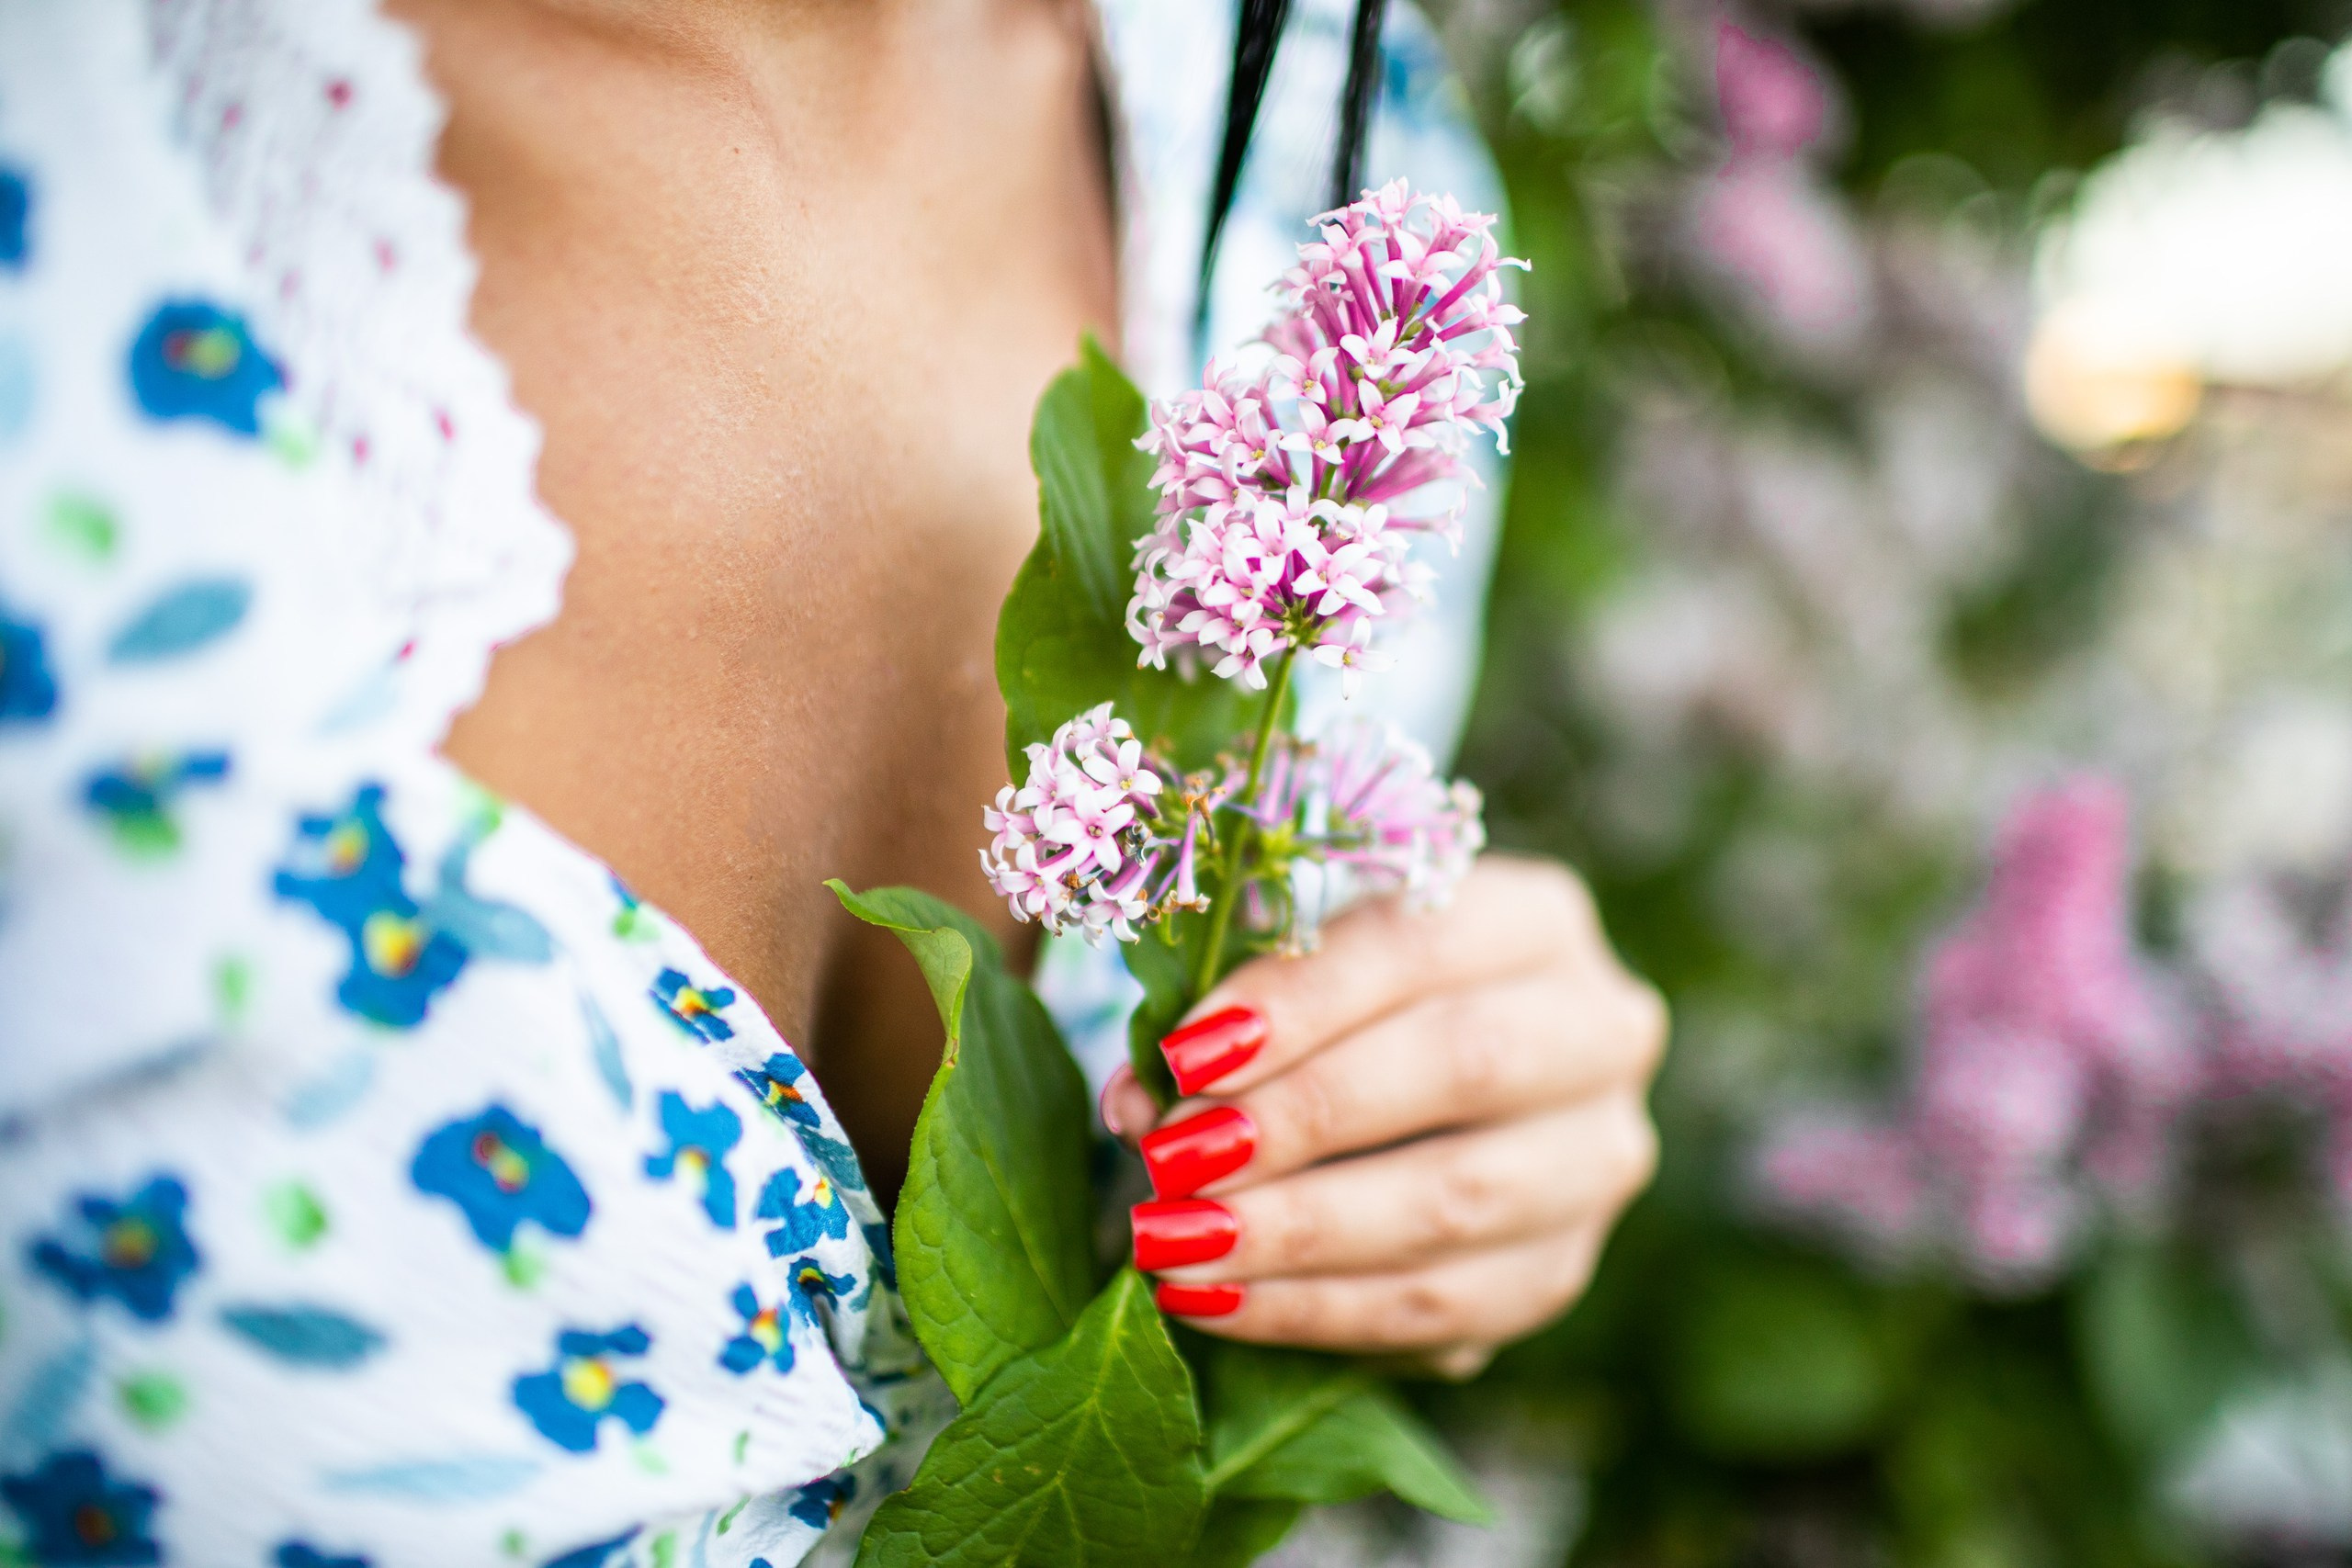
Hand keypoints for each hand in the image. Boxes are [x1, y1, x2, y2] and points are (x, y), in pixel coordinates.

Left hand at [1101, 854, 1666, 1374]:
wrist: (1431, 1090)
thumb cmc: (1340, 1003)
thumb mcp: (1294, 970)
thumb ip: (1225, 1013)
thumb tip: (1139, 1103)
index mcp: (1536, 919)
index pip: (1419, 943)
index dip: (1298, 999)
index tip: (1183, 1053)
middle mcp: (1601, 1030)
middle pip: (1463, 1067)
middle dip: (1301, 1118)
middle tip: (1171, 1157)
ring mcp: (1597, 1158)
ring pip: (1458, 1202)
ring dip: (1297, 1230)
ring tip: (1172, 1242)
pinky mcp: (1563, 1267)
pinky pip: (1445, 1307)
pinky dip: (1317, 1309)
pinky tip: (1216, 1300)